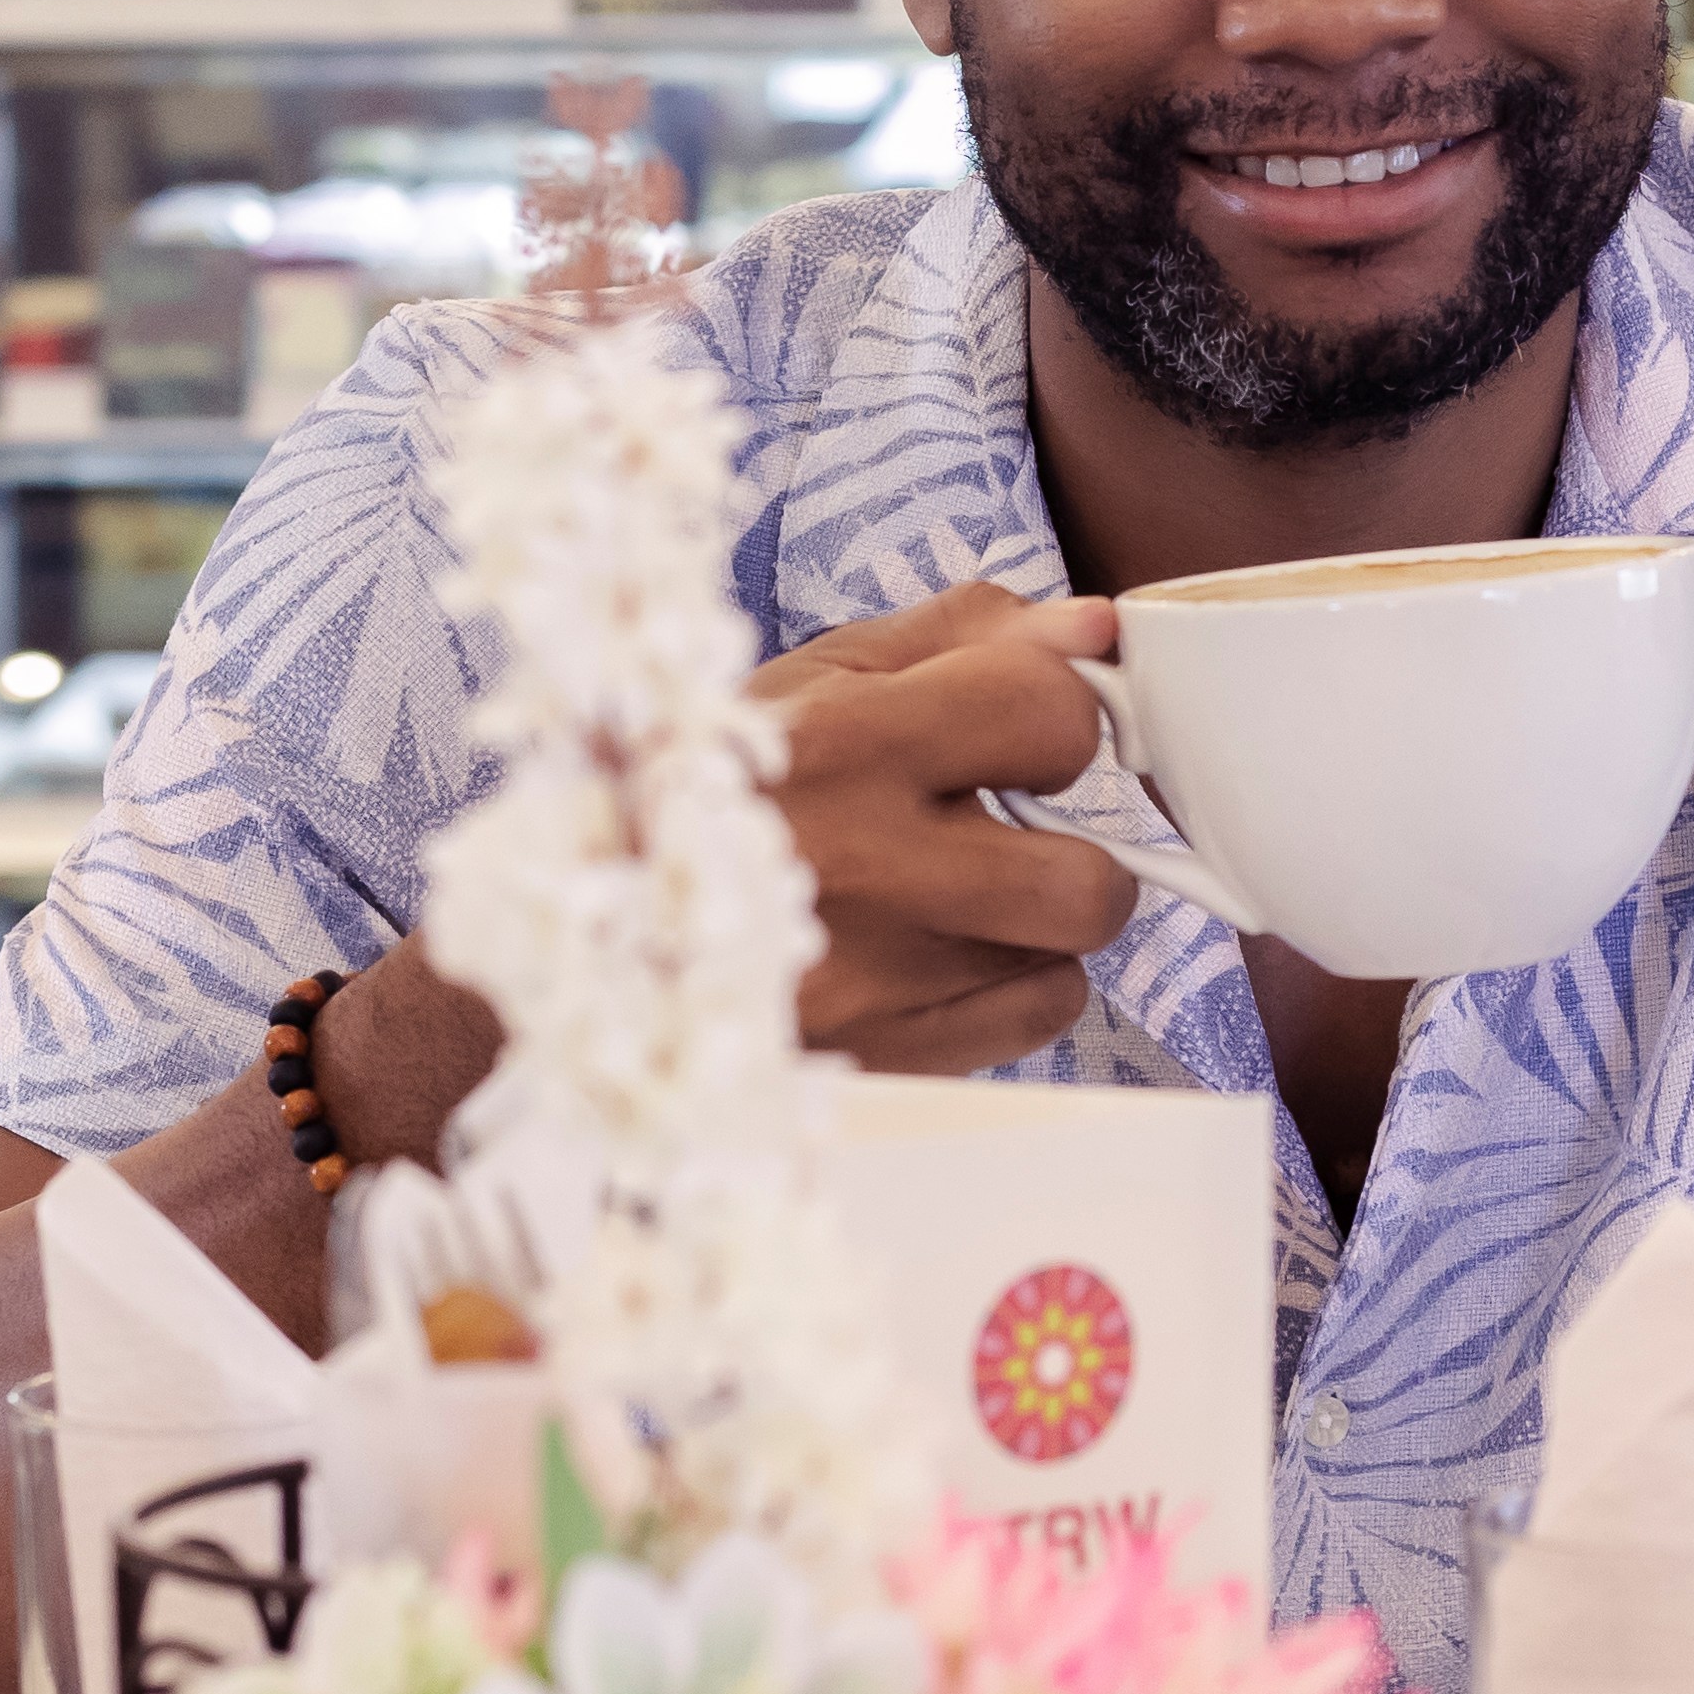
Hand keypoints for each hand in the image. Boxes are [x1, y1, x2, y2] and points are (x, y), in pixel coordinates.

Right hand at [747, 584, 1136, 1072]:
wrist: (596, 911)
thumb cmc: (714, 781)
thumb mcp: (817, 676)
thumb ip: (966, 637)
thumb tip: (1097, 630)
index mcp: (836, 746)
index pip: (1048, 713)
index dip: (1057, 714)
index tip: (1023, 731)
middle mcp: (853, 871)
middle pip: (1085, 885)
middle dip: (1076, 852)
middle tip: (1016, 834)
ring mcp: (861, 987)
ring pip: (1063, 958)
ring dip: (1030, 922)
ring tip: (947, 894)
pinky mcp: (869, 1062)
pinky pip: (1030, 1023)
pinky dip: (1004, 987)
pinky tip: (932, 954)